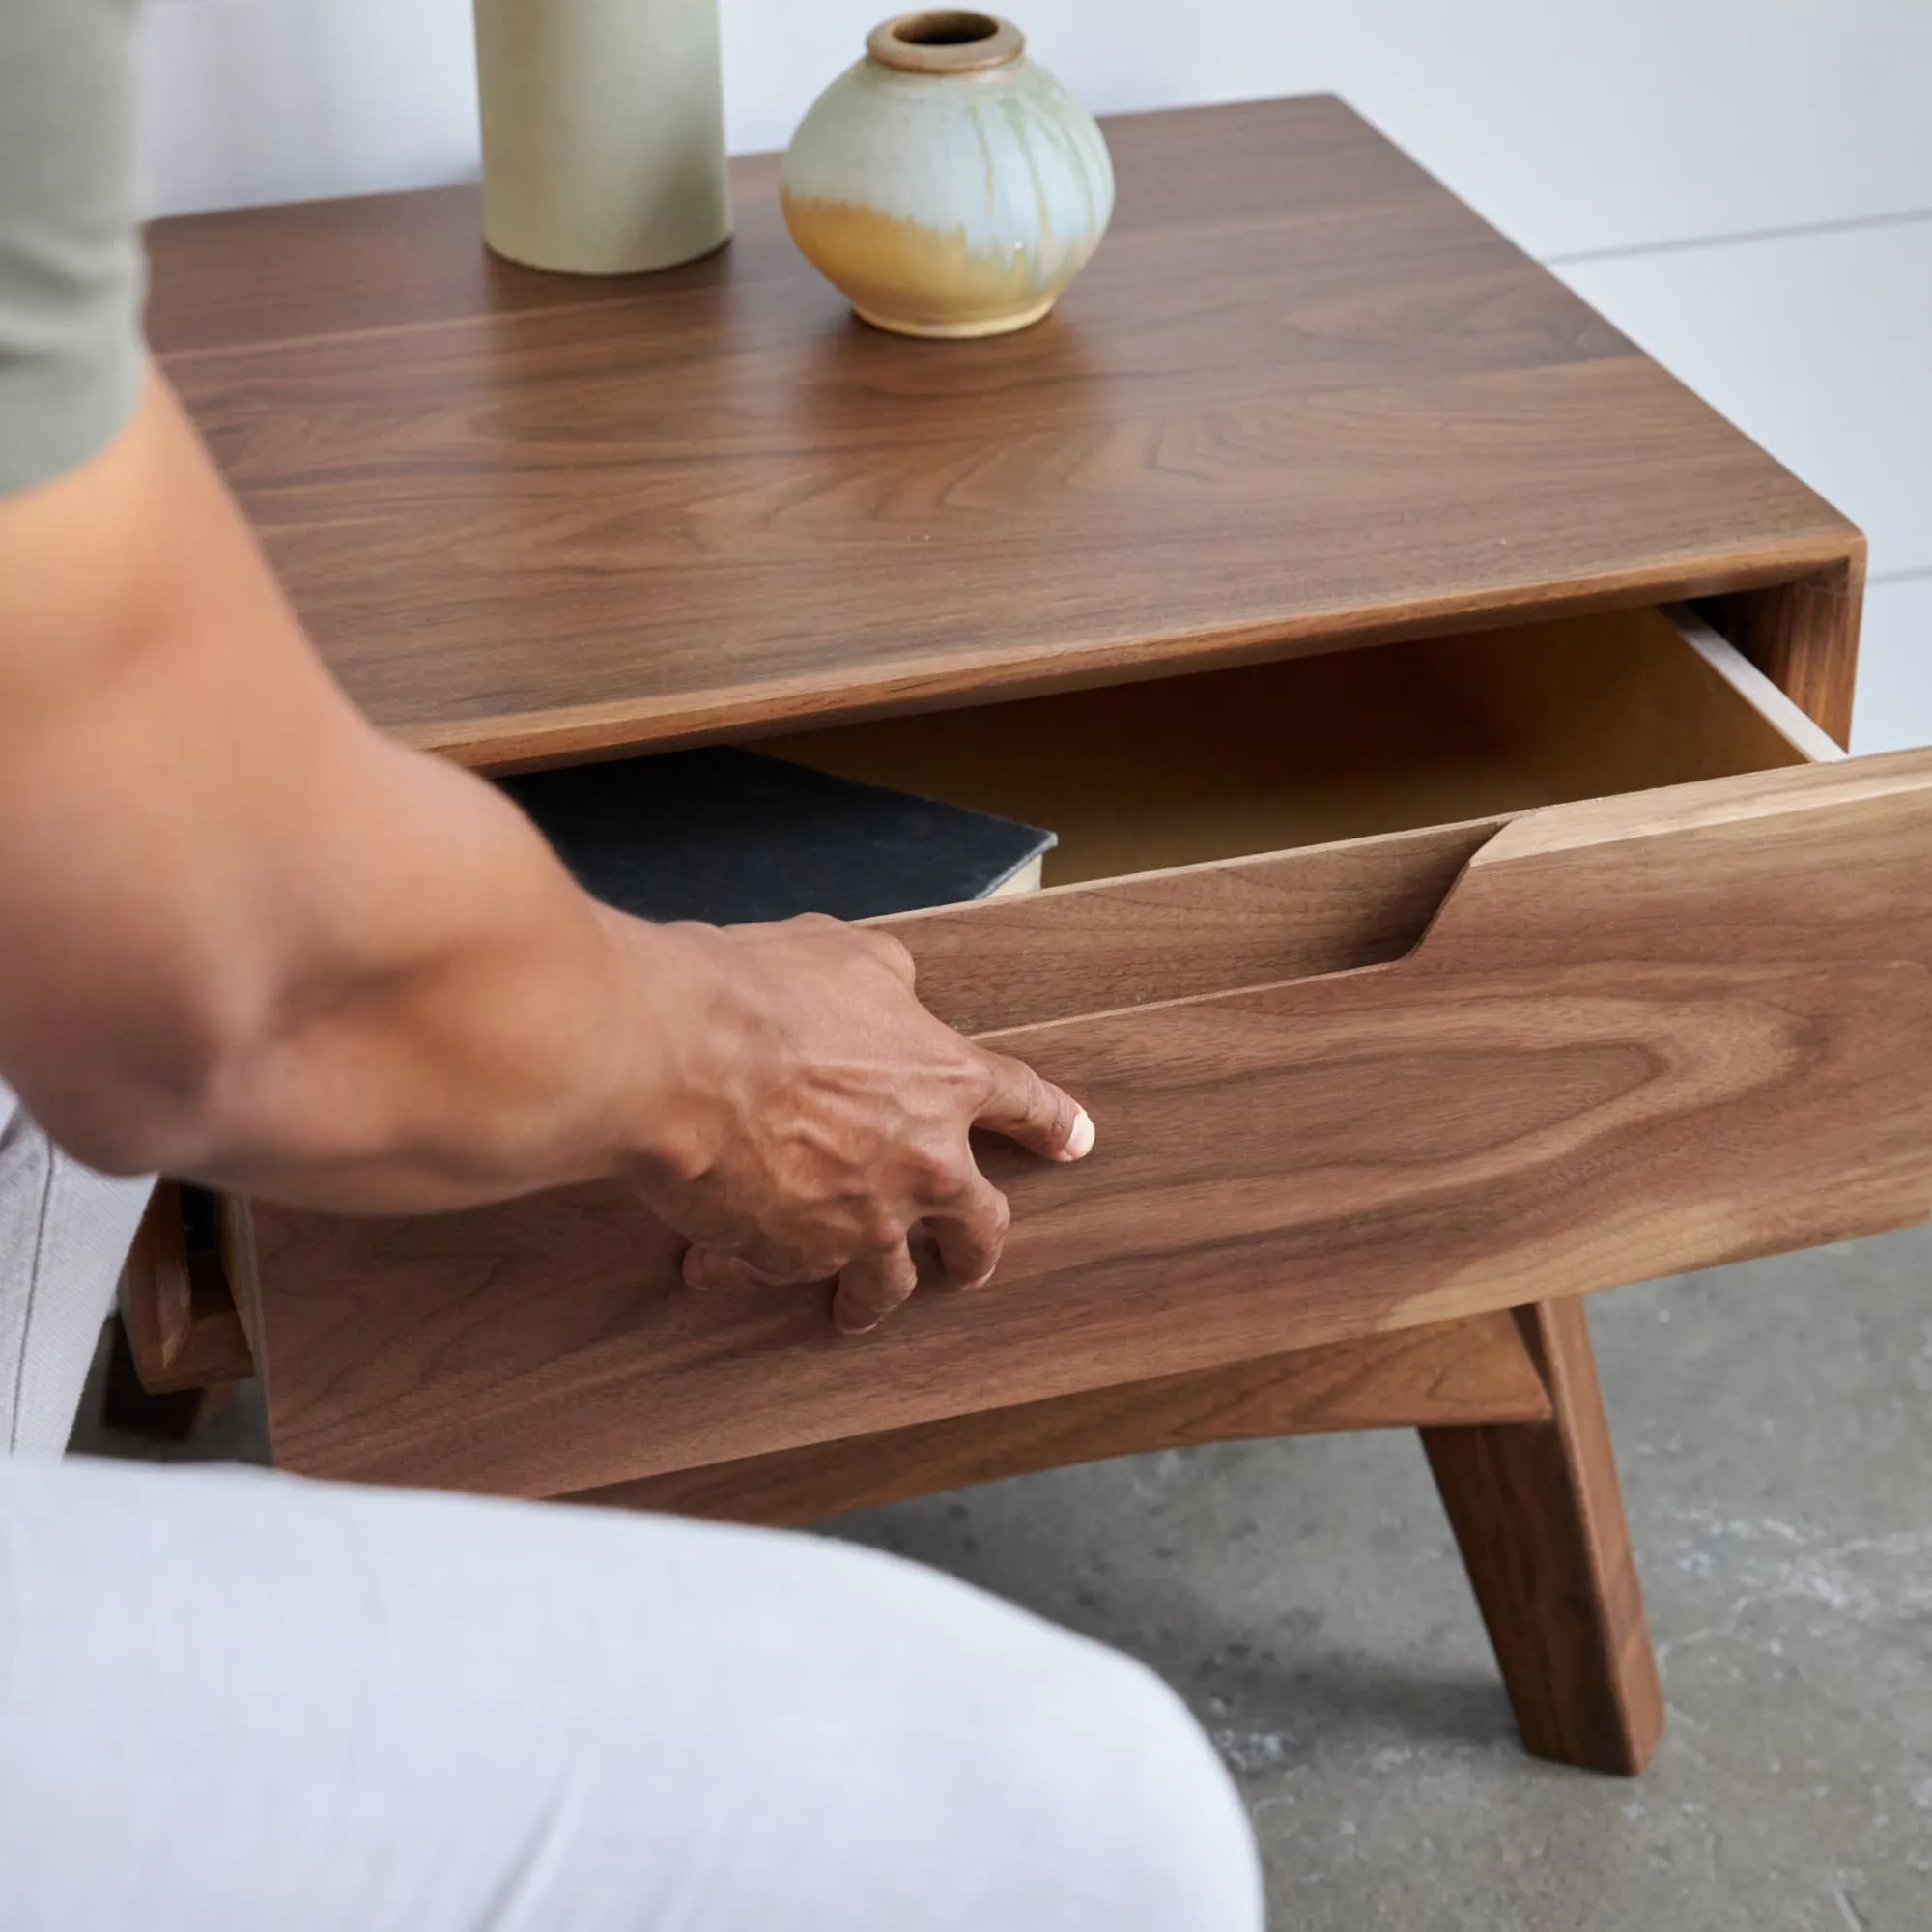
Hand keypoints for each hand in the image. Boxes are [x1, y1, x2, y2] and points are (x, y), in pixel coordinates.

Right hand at [623, 912, 1093, 1332]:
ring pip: (889, 1281)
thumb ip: (886, 983)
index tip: (1074, 1143)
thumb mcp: (847, 956)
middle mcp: (922, 1166)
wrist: (679, 1059)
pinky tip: (717, 1270)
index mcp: (947, 1081)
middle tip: (968, 1266)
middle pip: (980, 1226)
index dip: (1053, 1123)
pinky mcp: (793, 1258)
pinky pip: (776, 1271)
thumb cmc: (761, 993)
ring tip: (857, 1309)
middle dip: (977, 1251)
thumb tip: (891, 992)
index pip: (1025, 1104)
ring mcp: (862, 1223)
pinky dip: (748, 1267)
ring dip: (873, 1296)